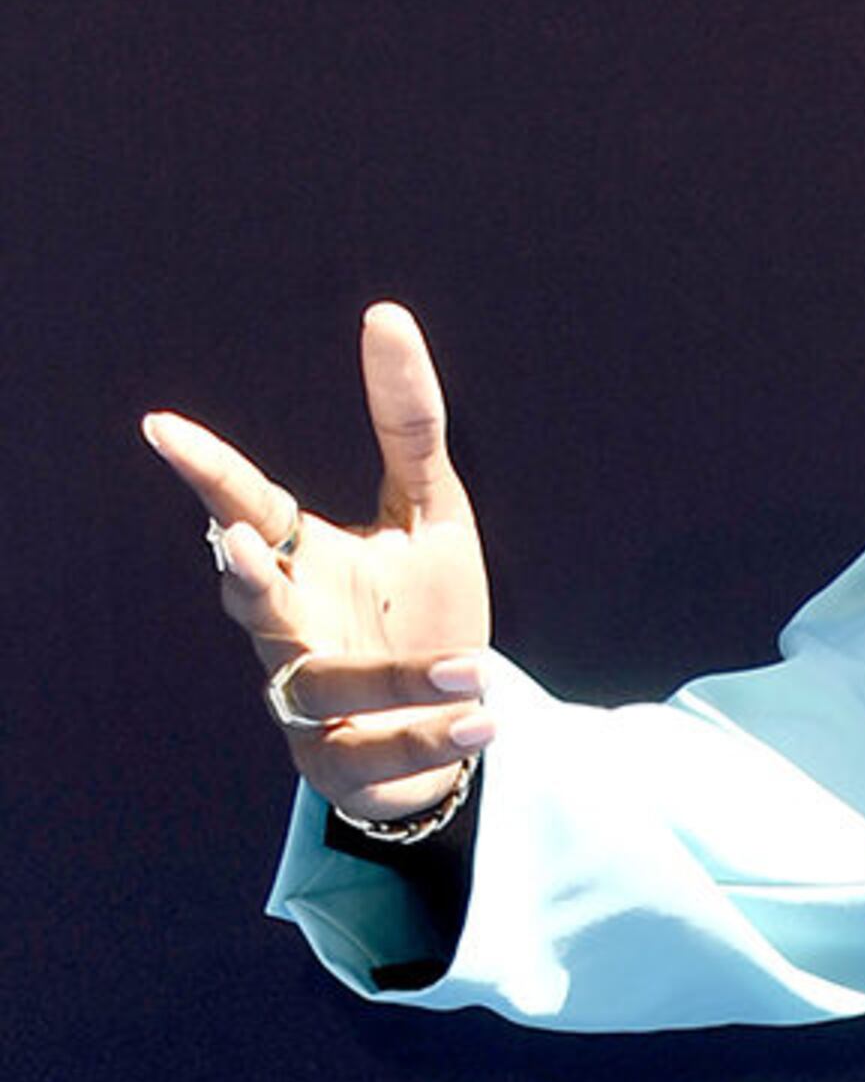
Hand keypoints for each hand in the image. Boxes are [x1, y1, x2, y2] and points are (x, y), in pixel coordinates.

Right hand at [142, 303, 495, 823]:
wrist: (452, 719)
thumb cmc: (421, 607)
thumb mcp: (432, 512)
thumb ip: (409, 426)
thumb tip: (385, 314)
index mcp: (304, 563)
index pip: (248, 509)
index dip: (208, 472)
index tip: (163, 426)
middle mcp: (292, 630)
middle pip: (252, 604)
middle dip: (246, 580)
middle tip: (243, 546)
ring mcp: (310, 704)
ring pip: (321, 687)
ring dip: (396, 676)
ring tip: (473, 667)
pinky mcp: (346, 766)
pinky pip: (378, 755)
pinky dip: (429, 739)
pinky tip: (484, 720)